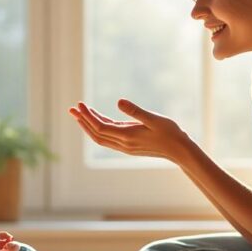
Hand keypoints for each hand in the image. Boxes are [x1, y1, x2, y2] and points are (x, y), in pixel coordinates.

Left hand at [68, 100, 190, 161]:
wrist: (179, 150)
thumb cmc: (170, 132)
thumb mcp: (153, 118)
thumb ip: (135, 110)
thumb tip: (118, 101)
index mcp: (128, 137)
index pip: (100, 127)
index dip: (88, 117)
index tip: (80, 105)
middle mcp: (123, 144)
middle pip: (96, 134)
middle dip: (83, 121)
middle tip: (72, 109)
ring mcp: (126, 147)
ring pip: (101, 137)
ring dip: (89, 125)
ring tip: (80, 113)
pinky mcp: (129, 146)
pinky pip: (109, 137)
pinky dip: (100, 128)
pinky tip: (99, 119)